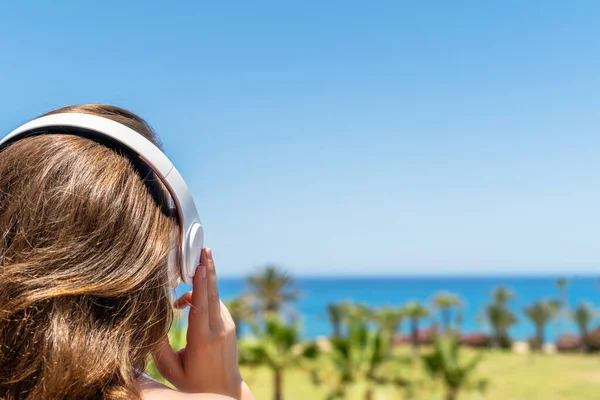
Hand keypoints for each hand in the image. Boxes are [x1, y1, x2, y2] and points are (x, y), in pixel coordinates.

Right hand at [153, 248, 242, 398]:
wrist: (225, 391)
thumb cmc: (194, 383)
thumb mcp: (171, 369)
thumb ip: (159, 346)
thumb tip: (148, 322)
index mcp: (204, 339)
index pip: (202, 305)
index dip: (201, 283)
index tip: (200, 265)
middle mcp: (219, 328)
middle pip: (213, 293)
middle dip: (209, 269)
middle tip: (205, 249)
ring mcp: (228, 325)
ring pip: (213, 297)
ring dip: (199, 284)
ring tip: (184, 281)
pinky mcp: (229, 324)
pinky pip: (215, 304)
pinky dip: (202, 296)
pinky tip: (186, 301)